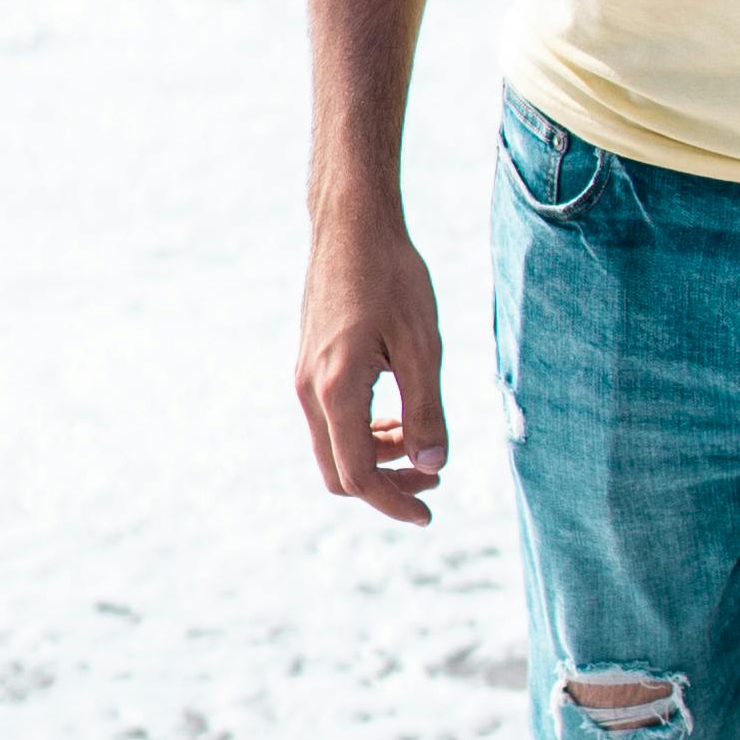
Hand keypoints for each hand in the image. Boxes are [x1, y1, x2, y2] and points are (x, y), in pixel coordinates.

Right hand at [297, 199, 449, 520]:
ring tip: (422, 443)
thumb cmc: (393, 277)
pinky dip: (366, 432)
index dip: (394, 503)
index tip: (429, 514)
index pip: (359, 475)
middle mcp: (310, 390)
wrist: (352, 225)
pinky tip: (400, 414)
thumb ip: (426, 411)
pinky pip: (332, 420)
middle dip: (386, 486)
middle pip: (340, 472)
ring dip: (378, 458)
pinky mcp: (310, 364)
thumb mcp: (423, 345)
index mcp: (336, 390)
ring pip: (335, 447)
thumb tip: (432, 466)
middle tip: (434, 480)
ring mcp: (305, 377)